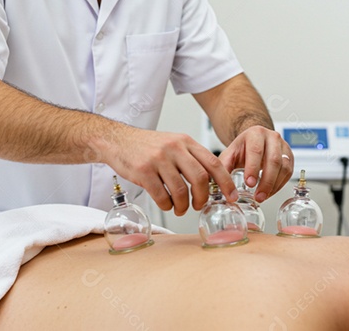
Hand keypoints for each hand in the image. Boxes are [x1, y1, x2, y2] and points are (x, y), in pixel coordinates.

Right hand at [101, 128, 236, 215]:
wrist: (117, 140)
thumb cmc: (147, 146)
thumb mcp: (173, 144)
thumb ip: (191, 158)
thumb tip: (212, 181)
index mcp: (185, 141)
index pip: (213, 163)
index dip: (225, 182)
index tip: (231, 196)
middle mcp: (174, 148)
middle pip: (200, 178)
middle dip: (203, 198)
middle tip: (199, 205)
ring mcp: (158, 159)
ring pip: (181, 191)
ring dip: (183, 206)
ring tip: (180, 209)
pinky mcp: (143, 171)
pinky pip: (162, 196)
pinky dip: (167, 205)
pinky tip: (166, 204)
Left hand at [217, 126, 292, 202]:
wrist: (254, 141)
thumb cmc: (242, 148)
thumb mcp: (229, 154)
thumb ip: (223, 168)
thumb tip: (220, 185)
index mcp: (255, 134)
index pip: (256, 150)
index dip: (253, 168)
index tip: (249, 183)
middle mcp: (272, 137)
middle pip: (273, 160)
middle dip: (266, 181)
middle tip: (258, 196)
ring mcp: (283, 146)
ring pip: (284, 167)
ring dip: (274, 185)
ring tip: (262, 197)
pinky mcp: (290, 156)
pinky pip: (288, 172)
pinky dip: (279, 185)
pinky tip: (270, 192)